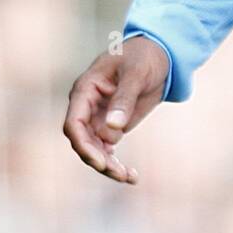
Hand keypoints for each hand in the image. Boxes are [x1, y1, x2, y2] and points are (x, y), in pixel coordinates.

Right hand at [63, 35, 169, 183]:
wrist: (158, 55)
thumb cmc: (143, 57)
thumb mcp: (136, 73)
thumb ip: (124, 99)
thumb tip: (112, 129)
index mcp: (85, 90)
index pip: (74, 124)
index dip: (84, 145)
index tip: (101, 162)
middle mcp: (87, 107)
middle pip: (83, 142)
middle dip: (98, 160)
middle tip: (121, 173)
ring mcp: (98, 118)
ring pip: (94, 150)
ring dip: (108, 166)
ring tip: (130, 177)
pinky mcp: (111, 126)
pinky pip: (107, 150)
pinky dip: (116, 163)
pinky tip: (132, 176)